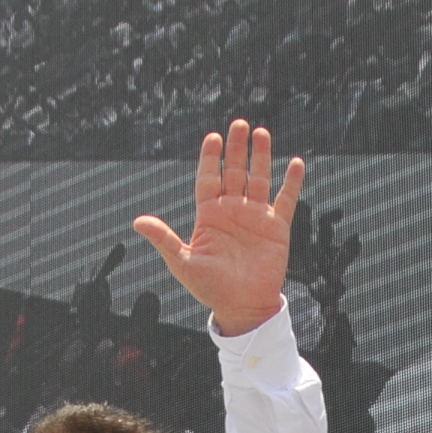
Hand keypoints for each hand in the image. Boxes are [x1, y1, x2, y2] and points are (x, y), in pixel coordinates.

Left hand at [132, 120, 305, 337]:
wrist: (242, 308)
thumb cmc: (210, 288)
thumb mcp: (183, 262)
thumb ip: (164, 239)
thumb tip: (136, 221)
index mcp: (209, 215)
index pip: (209, 178)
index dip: (211, 158)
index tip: (213, 138)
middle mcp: (232, 211)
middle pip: (234, 171)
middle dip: (236, 148)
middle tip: (238, 124)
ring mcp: (256, 217)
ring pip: (259, 179)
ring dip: (260, 156)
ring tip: (261, 133)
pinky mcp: (277, 228)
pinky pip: (285, 200)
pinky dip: (291, 182)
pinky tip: (295, 163)